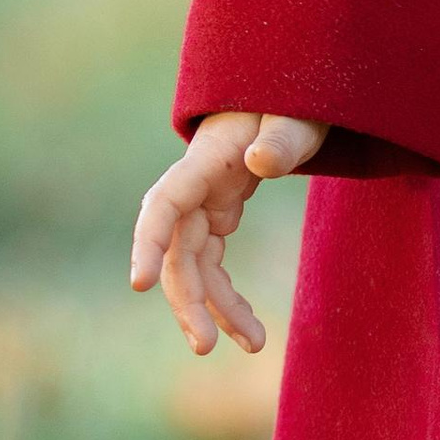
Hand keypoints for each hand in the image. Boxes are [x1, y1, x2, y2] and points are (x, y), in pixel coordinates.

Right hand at [131, 111, 328, 356]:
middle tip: (204, 348)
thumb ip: (283, 137)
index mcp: (207, 158)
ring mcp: (205, 199)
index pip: (165, 203)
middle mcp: (196, 183)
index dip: (148, 243)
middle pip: (177, 249)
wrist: (289, 92)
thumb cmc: (297, 98)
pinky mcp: (219, 211)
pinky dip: (227, 297)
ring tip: (253, 345)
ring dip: (214, 309)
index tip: (139, 284)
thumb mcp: (300, 114)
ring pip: (193, 265)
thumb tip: (260, 164)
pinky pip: (212, 263)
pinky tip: (249, 329)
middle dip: (187, 301)